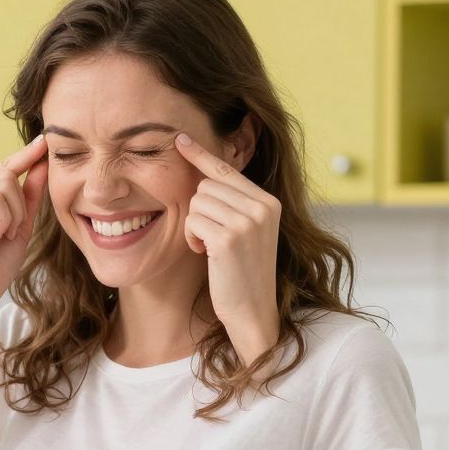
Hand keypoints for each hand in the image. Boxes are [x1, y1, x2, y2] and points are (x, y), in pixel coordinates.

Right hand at [0, 135, 49, 310]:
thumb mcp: (20, 224)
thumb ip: (30, 194)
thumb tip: (43, 161)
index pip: (3, 168)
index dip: (25, 155)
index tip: (45, 140)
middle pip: (7, 174)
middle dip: (21, 204)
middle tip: (11, 232)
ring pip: (4, 184)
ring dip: (14, 214)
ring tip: (3, 235)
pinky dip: (5, 218)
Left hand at [175, 133, 281, 360]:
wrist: (252, 310)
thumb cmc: (242, 273)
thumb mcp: (245, 231)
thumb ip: (233, 203)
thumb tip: (202, 174)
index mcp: (268, 202)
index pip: (227, 170)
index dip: (200, 155)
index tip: (179, 139)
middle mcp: (262, 207)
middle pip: (206, 185)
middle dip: (199, 210)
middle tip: (211, 237)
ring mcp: (248, 221)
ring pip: (197, 202)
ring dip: (195, 226)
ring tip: (212, 248)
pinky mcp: (229, 238)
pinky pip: (192, 220)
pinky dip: (192, 238)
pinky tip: (207, 254)